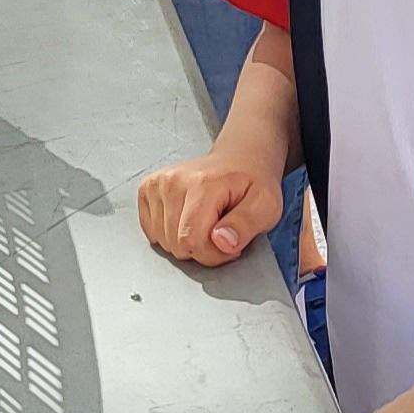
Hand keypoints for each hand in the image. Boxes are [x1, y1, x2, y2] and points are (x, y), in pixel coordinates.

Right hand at [134, 147, 283, 266]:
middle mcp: (173, 181)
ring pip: (162, 241)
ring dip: (186, 241)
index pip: (192, 241)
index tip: (231, 242)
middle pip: (176, 244)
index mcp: (202, 184)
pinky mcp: (147, 189)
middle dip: (201, 249)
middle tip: (220, 231)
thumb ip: (246, 225)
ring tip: (206, 222)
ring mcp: (157, 184)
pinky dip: (170, 233)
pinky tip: (187, 219)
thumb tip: (222, 242)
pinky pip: (151, 232)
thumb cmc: (253, 183)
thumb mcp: (266, 206)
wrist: (239, 159)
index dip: (214, 254)